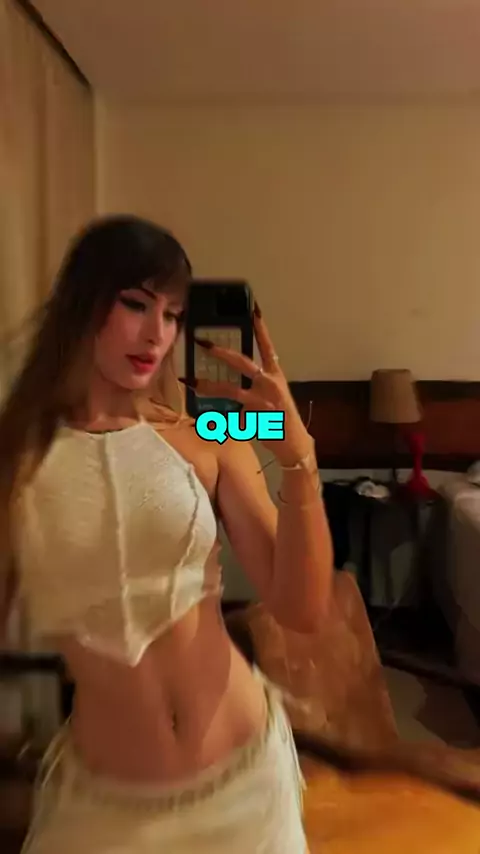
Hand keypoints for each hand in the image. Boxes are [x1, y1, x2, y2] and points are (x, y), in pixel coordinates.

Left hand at [189, 303, 312, 465]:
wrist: (294, 444)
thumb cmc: (281, 418)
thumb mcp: (271, 395)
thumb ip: (253, 384)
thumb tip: (230, 377)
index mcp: (276, 374)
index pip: (268, 347)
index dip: (260, 328)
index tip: (253, 309)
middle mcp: (271, 384)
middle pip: (243, 363)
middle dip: (221, 352)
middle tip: (203, 343)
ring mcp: (263, 400)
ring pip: (232, 389)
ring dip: (209, 385)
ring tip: (191, 382)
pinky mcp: (255, 418)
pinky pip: (230, 416)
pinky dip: (217, 419)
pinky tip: (205, 420)